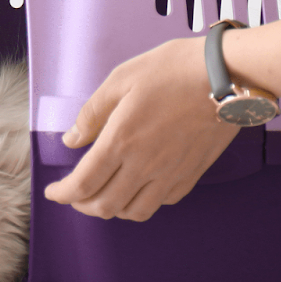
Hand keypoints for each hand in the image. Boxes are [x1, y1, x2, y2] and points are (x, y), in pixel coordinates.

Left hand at [44, 37, 239, 220]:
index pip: (82, 183)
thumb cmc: (173, 70)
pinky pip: (161, 202)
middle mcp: (144, 165)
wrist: (227, 77)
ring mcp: (170, 174)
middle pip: (104, 206)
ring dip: (112, 209)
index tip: (53, 192)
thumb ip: (92, 113)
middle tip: (74, 195)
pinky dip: (143, 202)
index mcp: (120, 141)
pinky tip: (139, 187)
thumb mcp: (122, 79)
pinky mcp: (191, 175)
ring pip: (133, 211)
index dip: (63, 194)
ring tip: (104, 195)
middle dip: (82, 206)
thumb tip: (71, 140)